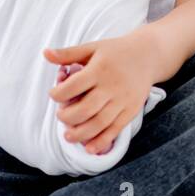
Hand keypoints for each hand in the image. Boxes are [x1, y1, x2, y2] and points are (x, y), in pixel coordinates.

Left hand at [45, 33, 156, 155]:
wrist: (149, 55)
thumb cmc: (116, 51)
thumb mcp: (93, 47)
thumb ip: (68, 53)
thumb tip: (45, 54)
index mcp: (99, 69)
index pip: (74, 86)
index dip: (58, 94)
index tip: (53, 95)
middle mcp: (112, 86)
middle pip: (86, 109)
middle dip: (67, 117)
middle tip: (60, 116)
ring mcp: (123, 100)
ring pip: (100, 123)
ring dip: (81, 133)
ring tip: (68, 136)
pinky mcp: (131, 110)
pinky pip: (116, 129)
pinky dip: (102, 141)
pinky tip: (89, 148)